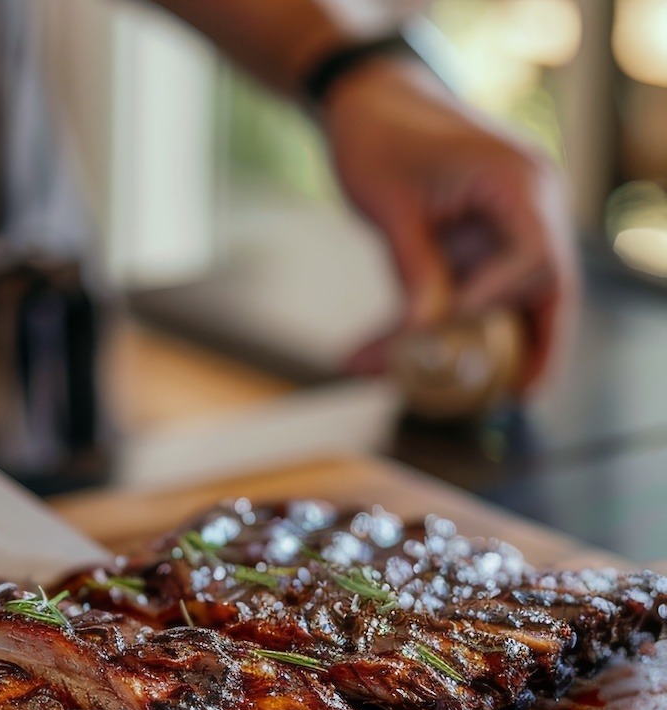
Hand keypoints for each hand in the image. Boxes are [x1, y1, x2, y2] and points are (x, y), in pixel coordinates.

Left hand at [321, 59, 577, 391]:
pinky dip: (439, 334)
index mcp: (518, 185)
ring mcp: (505, 231)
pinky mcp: (477, 251)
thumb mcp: (390, 207)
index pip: (534, 259)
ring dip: (482, 351)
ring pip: (509, 304)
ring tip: (456, 398)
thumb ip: (414, 269)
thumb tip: (427, 334)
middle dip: (531, 347)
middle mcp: (527, 210)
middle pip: (545, 291)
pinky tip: (394, 364)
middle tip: (517, 397)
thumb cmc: (380, 140)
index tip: (452, 328)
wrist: (368, 107)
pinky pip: (471, 301)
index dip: (499, 302)